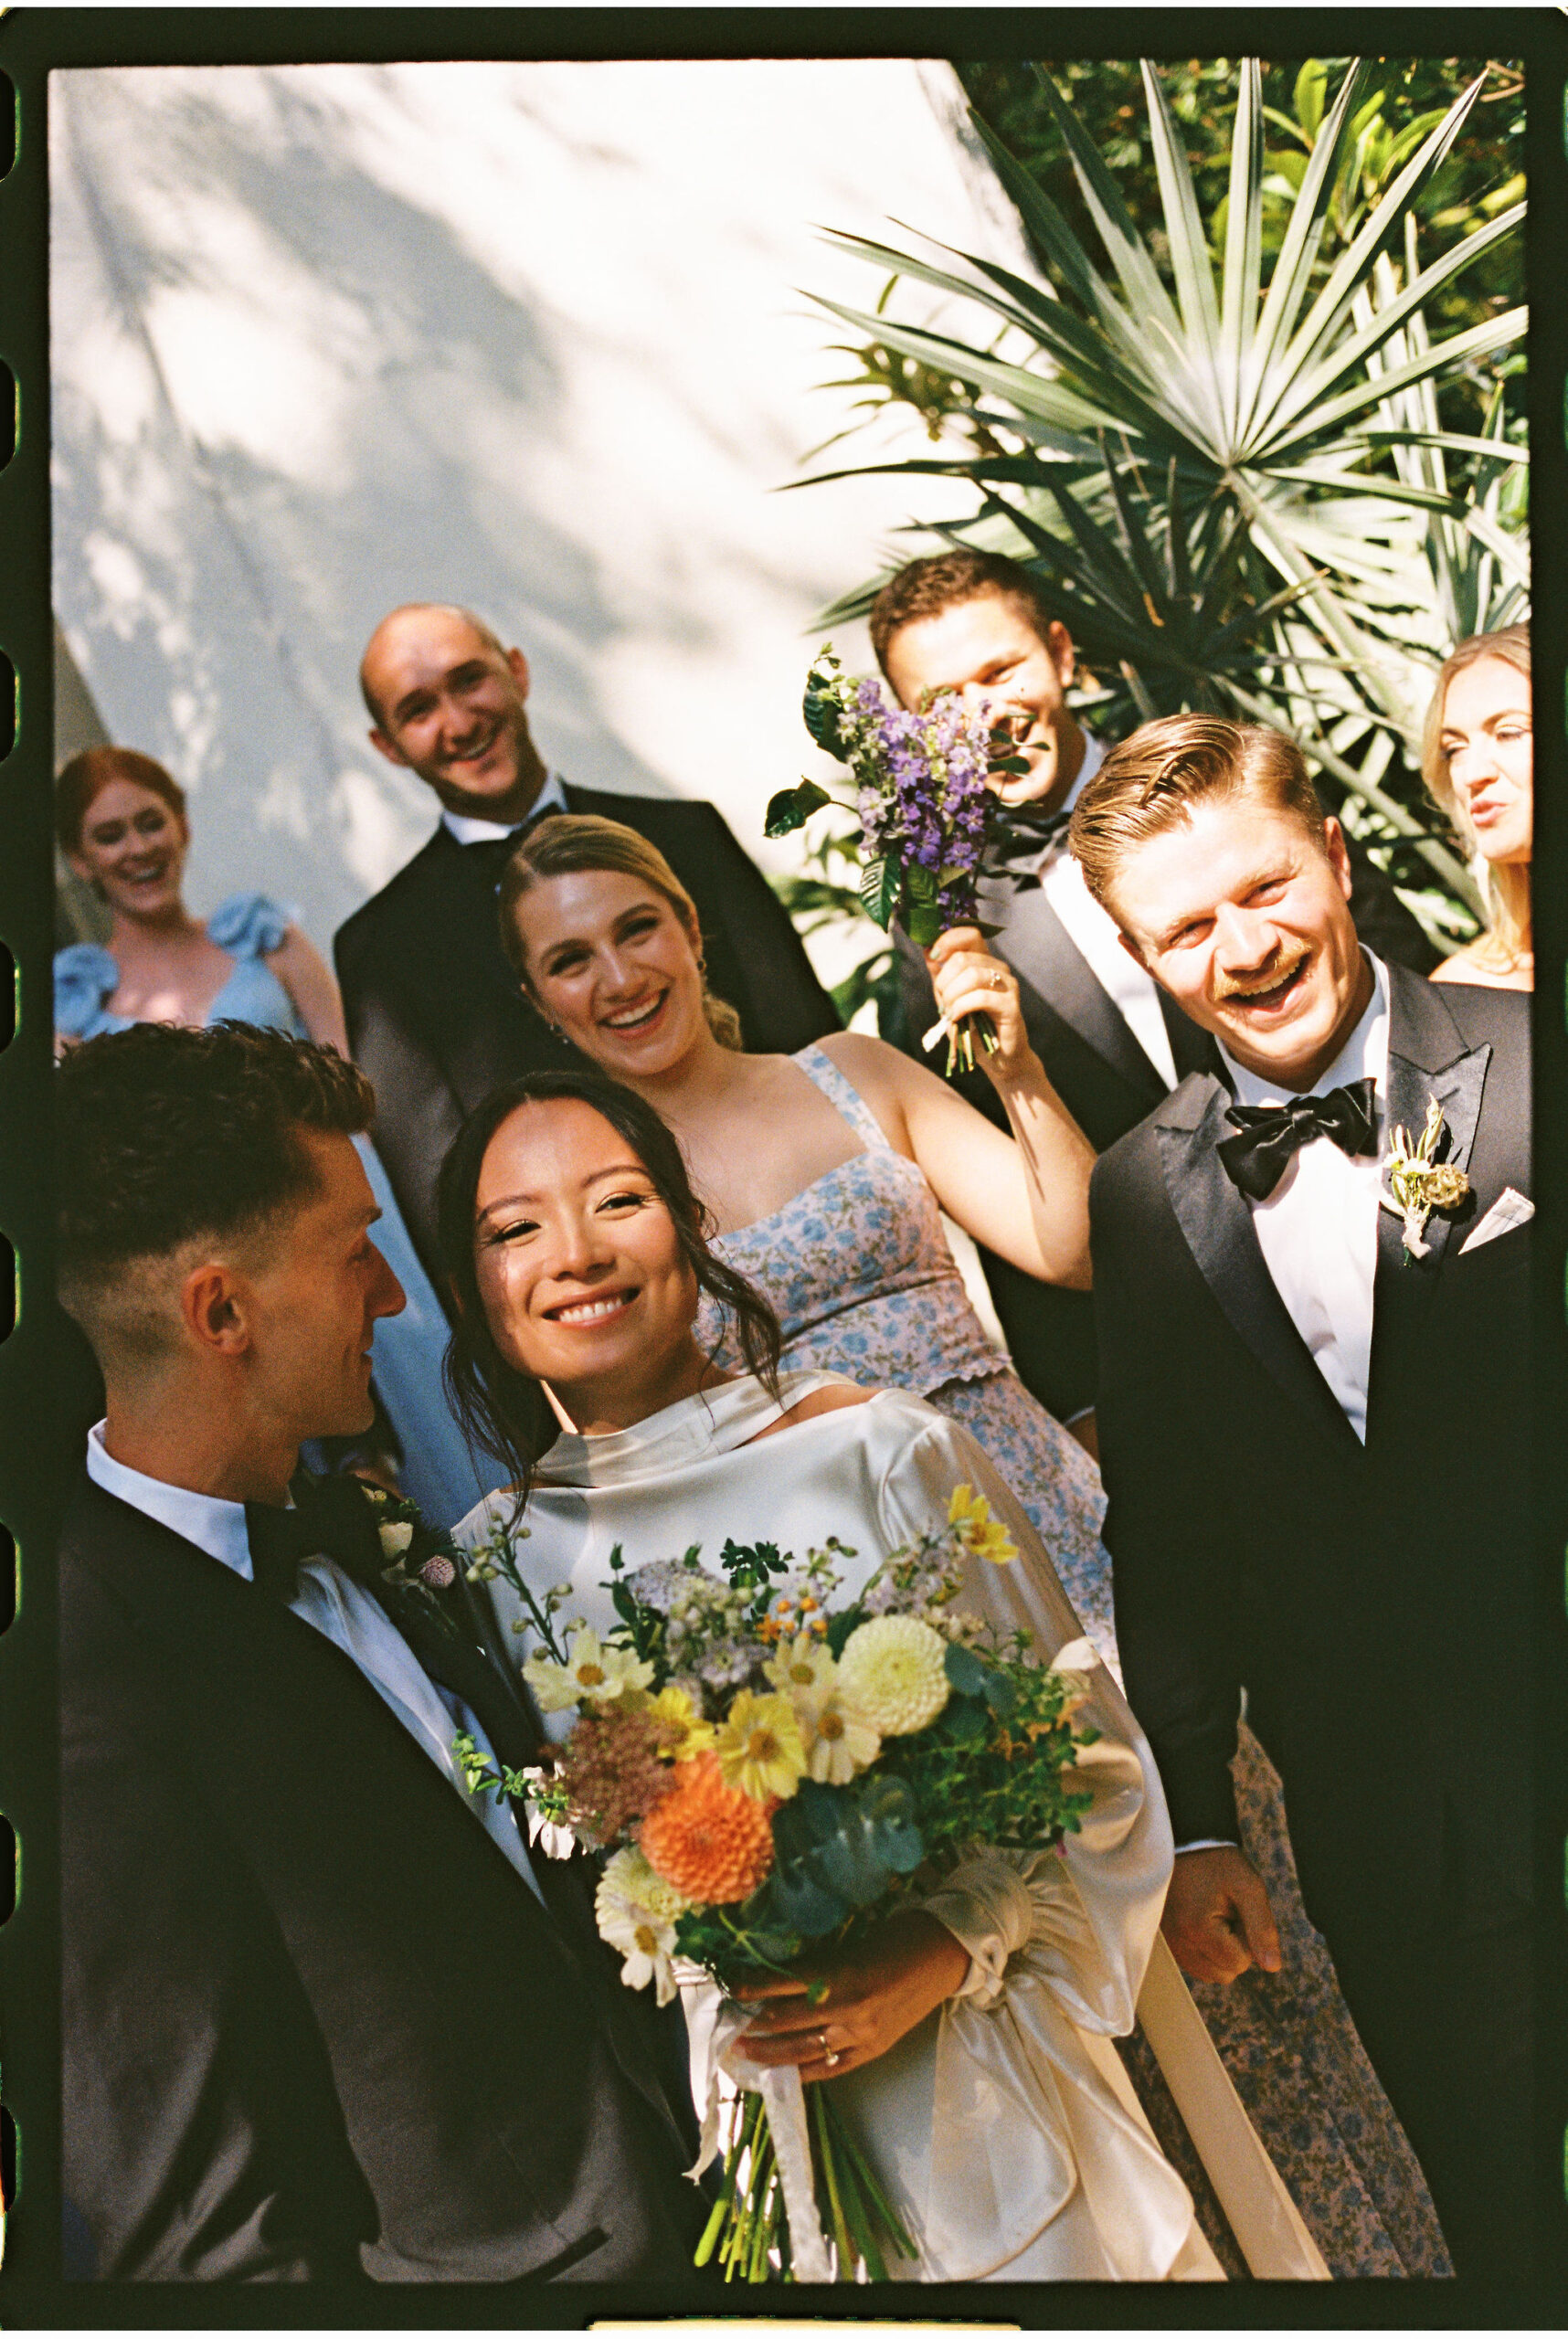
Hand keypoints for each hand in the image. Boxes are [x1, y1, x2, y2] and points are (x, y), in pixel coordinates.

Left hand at [731, 1910, 969, 2082]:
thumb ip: (819, 1962)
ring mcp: (862, 2035)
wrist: (945, 1956)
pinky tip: (780, 2073)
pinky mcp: (872, 2051)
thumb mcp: (853, 1942)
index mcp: (844, 1974)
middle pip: (787, 2021)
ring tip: (741, 2051)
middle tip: (726, 2022)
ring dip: (768, 2051)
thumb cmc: (899, 1936)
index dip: (753, 1988)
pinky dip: (802, 2072)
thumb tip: (777, 1973)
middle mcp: (849, 2010)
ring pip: (803, 2050)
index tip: (730, 1987)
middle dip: (752, 2022)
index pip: (784, 1986)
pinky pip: (830, 2068)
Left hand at [924, 928, 1031, 1085]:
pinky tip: (956, 1018)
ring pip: (972, 974)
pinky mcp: (1011, 1004)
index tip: (933, 958)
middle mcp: (998, 968)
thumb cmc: (972, 1026)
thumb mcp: (949, 997)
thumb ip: (939, 974)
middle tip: (942, 1001)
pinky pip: (980, 997)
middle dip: (944, 981)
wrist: (995, 1057)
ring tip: (949, 1013)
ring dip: (952, 995)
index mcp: (984, 961)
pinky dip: (961, 1007)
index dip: (947, 941)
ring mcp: (1008, 984)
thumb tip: (927, 950)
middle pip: (963, 957)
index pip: (969, 933)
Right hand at [1161, 1846, 1280, 1983]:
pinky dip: (1206, 1953)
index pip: (1239, 1963)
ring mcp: (1171, 1944)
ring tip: (1215, 1918)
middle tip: (1228, 1914)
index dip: (1248, 1939)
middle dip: (1235, 1950)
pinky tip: (1205, 1925)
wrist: (1187, 1844)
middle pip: (1225, 1974)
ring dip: (1220, 1954)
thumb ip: (1263, 1928)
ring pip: (1210, 1975)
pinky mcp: (1168, 1943)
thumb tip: (1272, 1967)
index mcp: (1197, 1928)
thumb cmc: (1219, 1864)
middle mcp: (1179, 1942)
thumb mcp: (1249, 1887)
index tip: (1239, 1912)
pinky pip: (1196, 1966)